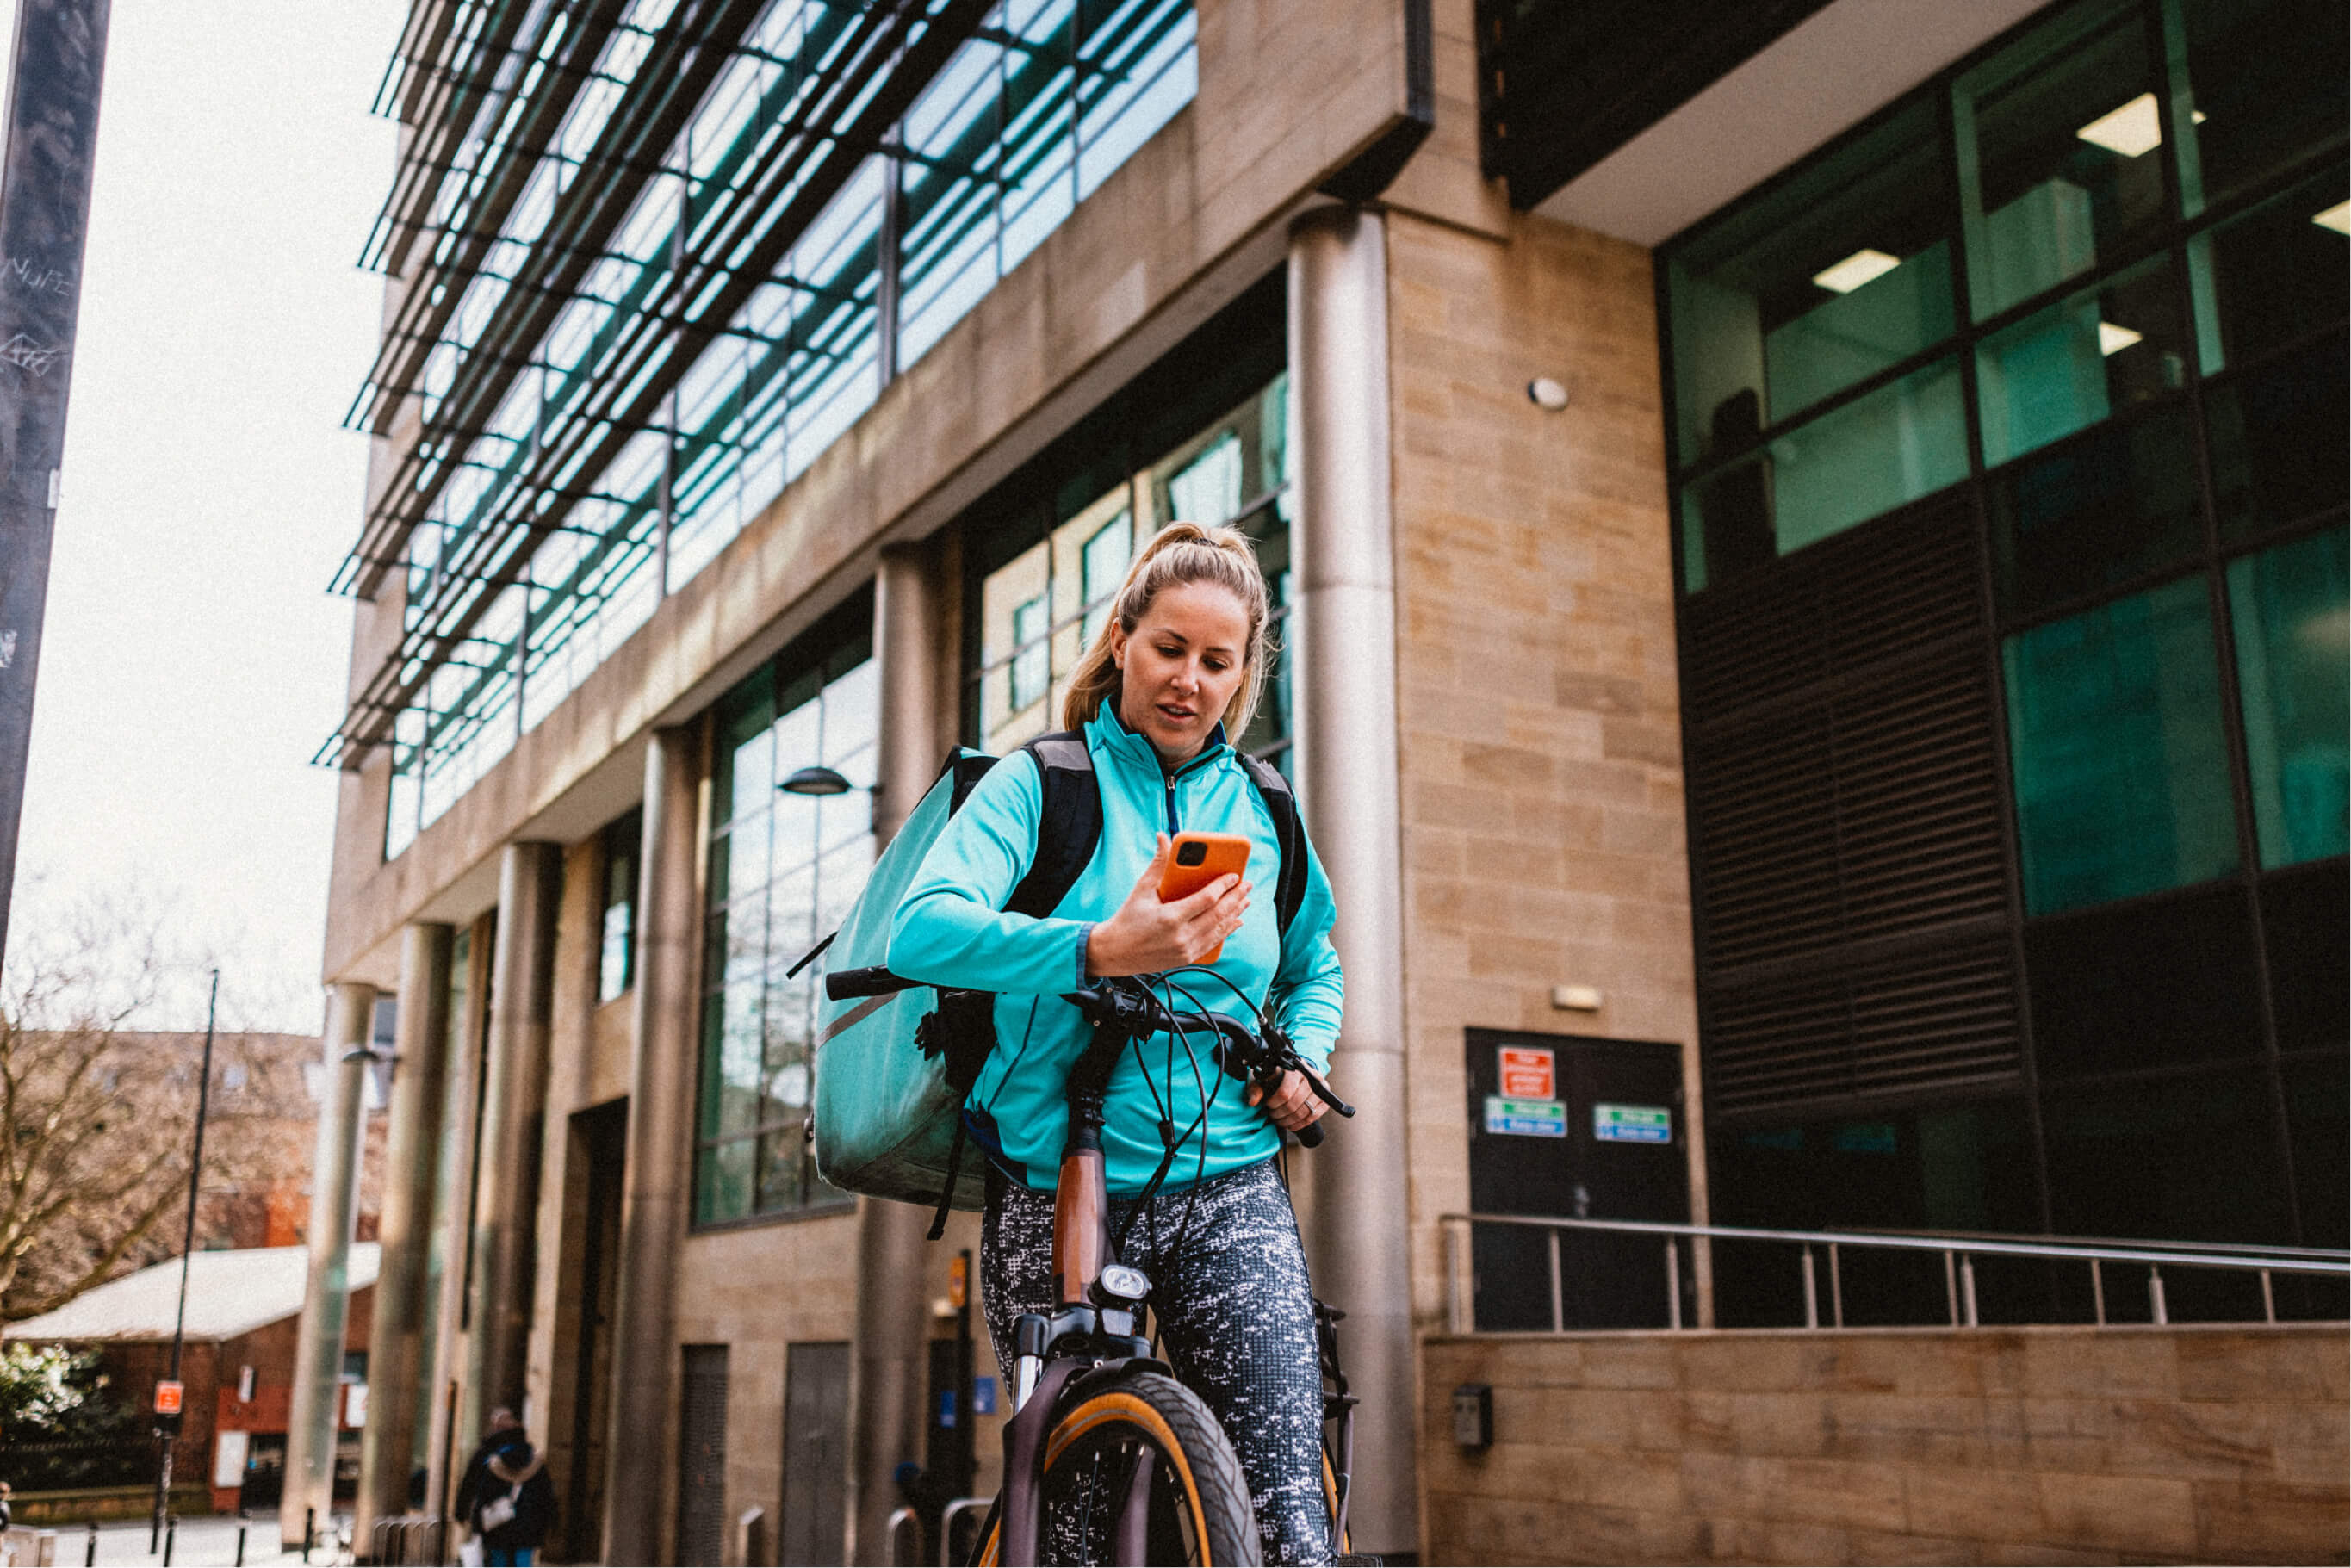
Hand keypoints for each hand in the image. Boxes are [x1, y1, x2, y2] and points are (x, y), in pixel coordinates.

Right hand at [1084, 833, 1250, 976]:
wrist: (1115, 952)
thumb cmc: (1127, 918)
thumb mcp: (1142, 889)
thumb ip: (1158, 863)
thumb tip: (1164, 837)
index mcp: (1170, 917)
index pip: (1206, 900)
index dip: (1223, 886)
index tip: (1234, 875)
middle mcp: (1181, 937)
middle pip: (1218, 915)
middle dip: (1236, 898)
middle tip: (1247, 884)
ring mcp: (1185, 950)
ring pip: (1219, 930)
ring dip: (1235, 913)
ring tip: (1246, 900)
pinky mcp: (1186, 959)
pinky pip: (1213, 943)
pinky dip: (1226, 931)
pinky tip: (1235, 921)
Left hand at [1246, 1068, 1331, 1132]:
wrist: (1294, 1075)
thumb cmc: (1275, 1077)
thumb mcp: (1262, 1079)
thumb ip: (1256, 1089)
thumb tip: (1253, 1102)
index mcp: (1294, 1068)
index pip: (1285, 1092)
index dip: (1274, 1103)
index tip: (1268, 1105)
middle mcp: (1311, 1075)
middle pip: (1293, 1104)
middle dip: (1280, 1114)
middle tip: (1272, 1115)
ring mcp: (1321, 1088)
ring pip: (1303, 1112)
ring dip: (1288, 1120)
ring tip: (1280, 1120)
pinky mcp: (1325, 1099)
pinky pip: (1313, 1116)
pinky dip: (1300, 1124)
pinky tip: (1291, 1124)